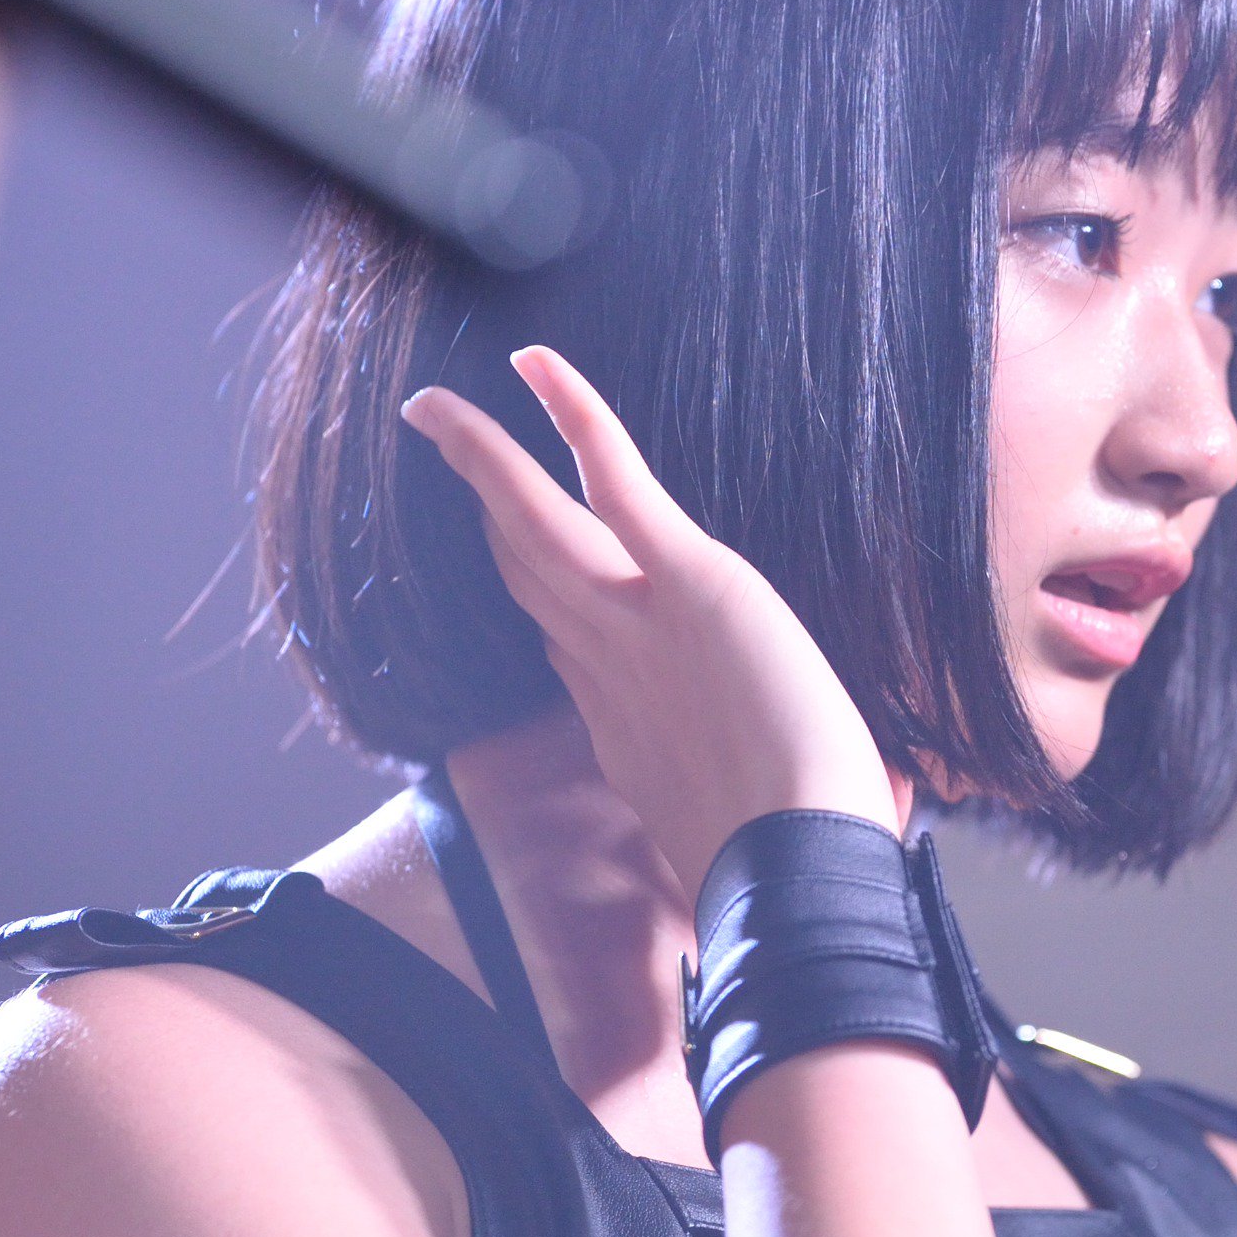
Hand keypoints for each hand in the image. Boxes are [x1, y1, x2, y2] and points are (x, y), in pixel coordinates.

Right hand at [405, 349, 900, 892]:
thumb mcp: (732, 828)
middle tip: (441, 447)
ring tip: (436, 408)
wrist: (800, 871)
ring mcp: (639, 620)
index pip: (557, 635)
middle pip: (525, 569)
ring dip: (483, 457)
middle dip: (481, 506)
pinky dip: (574, 417)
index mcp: (622, 723)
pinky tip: (535, 365)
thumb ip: (717, 801)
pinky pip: (615, 483)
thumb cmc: (791, 867)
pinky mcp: (691, 583)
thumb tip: (745, 814)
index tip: (500, 535)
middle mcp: (609, 665)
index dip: (525, 580)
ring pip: (537, 523)